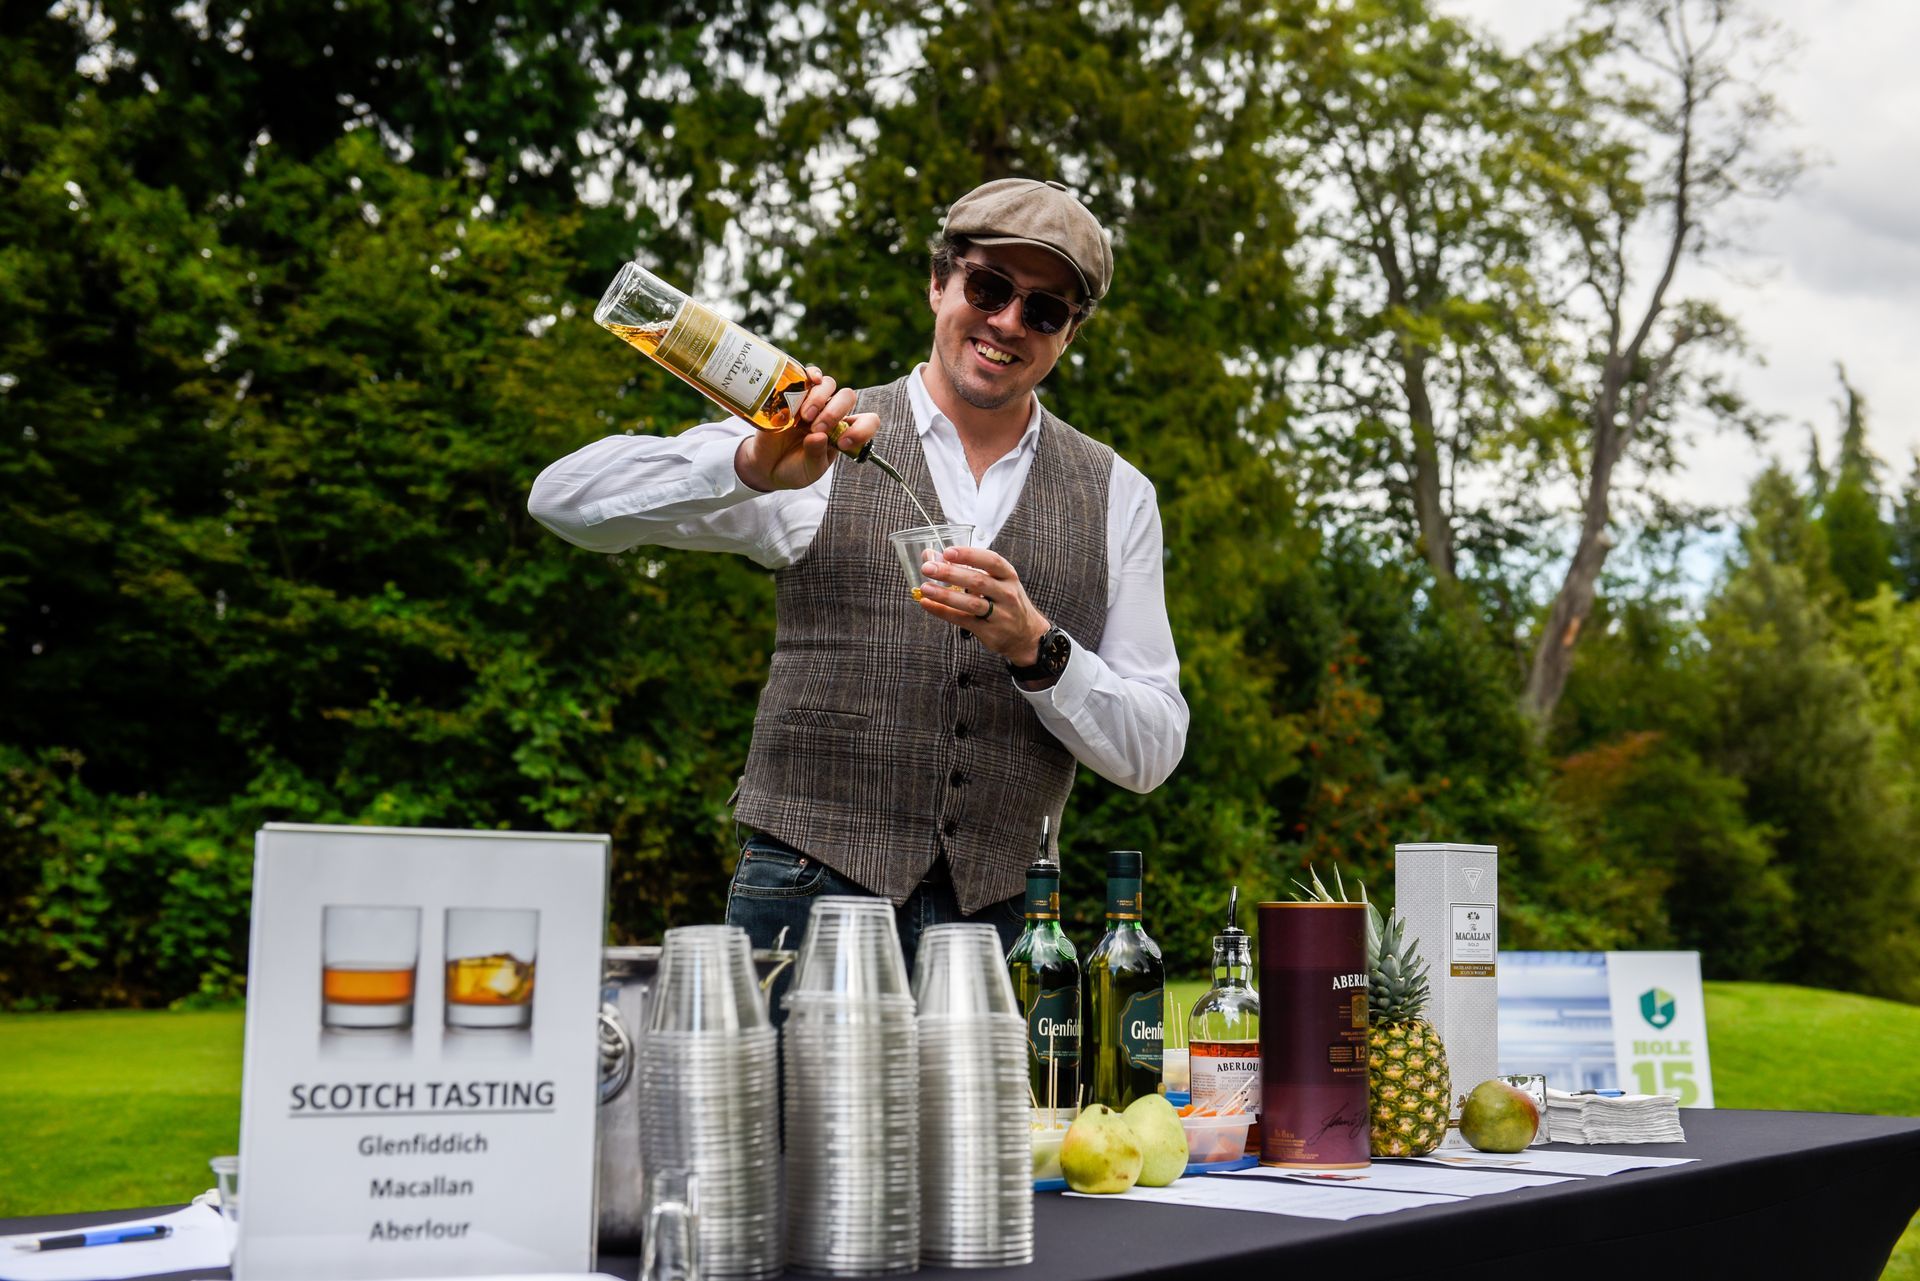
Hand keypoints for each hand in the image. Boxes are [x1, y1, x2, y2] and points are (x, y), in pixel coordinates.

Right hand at [735, 367, 879, 491]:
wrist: (764, 465)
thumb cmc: (793, 468)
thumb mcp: (809, 471)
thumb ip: (816, 456)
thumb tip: (818, 436)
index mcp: (842, 432)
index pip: (867, 422)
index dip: (861, 430)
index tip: (842, 443)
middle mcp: (830, 413)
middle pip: (847, 397)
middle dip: (834, 412)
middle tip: (817, 428)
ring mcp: (811, 401)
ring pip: (829, 384)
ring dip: (819, 399)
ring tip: (805, 417)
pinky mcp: (791, 393)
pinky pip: (807, 374)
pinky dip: (811, 374)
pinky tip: (807, 383)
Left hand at [914, 545, 1049, 663]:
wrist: (1027, 635)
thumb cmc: (1005, 601)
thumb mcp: (996, 581)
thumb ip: (966, 567)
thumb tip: (930, 555)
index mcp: (1008, 576)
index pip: (991, 561)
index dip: (969, 555)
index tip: (948, 552)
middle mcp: (1007, 594)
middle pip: (978, 581)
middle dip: (950, 573)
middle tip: (928, 568)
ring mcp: (1000, 614)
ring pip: (971, 603)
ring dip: (945, 595)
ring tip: (925, 588)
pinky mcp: (990, 632)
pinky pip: (963, 620)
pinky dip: (943, 612)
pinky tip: (928, 604)